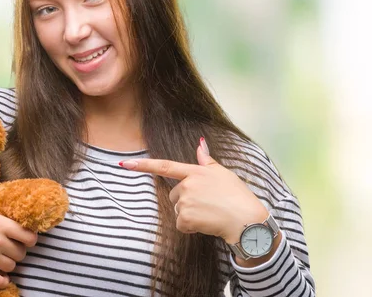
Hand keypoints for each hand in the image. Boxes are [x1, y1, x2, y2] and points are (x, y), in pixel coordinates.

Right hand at [0, 201, 37, 288]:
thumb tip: (9, 218)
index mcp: (0, 223)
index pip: (29, 236)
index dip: (31, 239)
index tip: (28, 240)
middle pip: (21, 253)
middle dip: (19, 251)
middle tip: (12, 249)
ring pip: (12, 266)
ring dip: (9, 264)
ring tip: (3, 260)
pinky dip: (3, 281)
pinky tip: (2, 277)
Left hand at [119, 138, 268, 243]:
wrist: (247, 220)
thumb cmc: (238, 196)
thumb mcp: (224, 173)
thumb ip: (207, 160)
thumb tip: (200, 143)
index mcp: (196, 172)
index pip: (165, 166)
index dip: (144, 165)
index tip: (125, 164)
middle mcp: (188, 184)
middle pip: (174, 195)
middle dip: (186, 201)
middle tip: (208, 204)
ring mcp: (186, 201)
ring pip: (179, 211)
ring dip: (191, 215)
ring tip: (210, 214)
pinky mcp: (186, 217)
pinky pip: (182, 224)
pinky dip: (191, 227)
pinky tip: (207, 224)